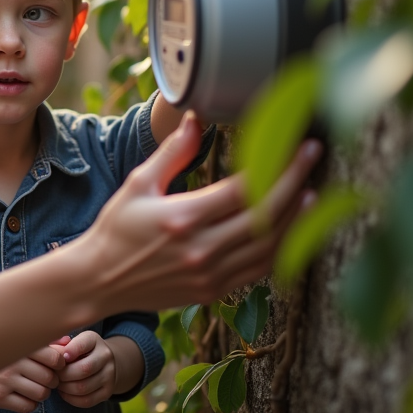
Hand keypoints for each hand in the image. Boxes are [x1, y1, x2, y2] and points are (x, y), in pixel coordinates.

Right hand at [0, 338, 68, 412]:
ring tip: (33, 386)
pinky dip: (30, 403)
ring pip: (42, 394)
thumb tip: (67, 341)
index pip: (55, 358)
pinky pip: (27, 406)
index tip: (53, 364)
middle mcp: (12, 362)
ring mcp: (4, 381)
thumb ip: (42, 340)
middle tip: (44, 377)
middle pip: (50, 378)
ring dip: (42, 392)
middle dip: (52, 380)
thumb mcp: (15, 340)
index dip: (59, 364)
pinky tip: (22, 395)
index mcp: (18, 345)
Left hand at [55, 332, 120, 407]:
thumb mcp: (73, 341)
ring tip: (57, 383)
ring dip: (65, 388)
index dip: (69, 352)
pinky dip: (71, 399)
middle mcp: (105, 356)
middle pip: (83, 369)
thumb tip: (50, 352)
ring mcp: (109, 376)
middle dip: (63, 375)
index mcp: (94, 340)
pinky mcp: (107, 392)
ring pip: (83, 387)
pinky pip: (86, 400)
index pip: (83, 344)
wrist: (105, 362)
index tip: (59, 358)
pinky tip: (64, 392)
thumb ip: (60, 345)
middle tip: (52, 375)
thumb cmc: (80, 351)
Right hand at [72, 112, 319, 311]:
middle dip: (296, 185)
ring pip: (269, 247)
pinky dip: (280, 250)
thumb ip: (172, 153)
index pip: (246, 189)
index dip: (280, 166)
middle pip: (265, 216)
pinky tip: (290, 230)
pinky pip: (258, 271)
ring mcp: (210, 274)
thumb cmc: (116, 228)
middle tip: (314, 160)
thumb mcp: (138, 184)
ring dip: (295, 220)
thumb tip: (196, 120)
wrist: (98, 279)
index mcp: (183, 217)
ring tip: (312, 194)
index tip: (301, 147)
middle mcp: (201, 249)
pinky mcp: (213, 292)